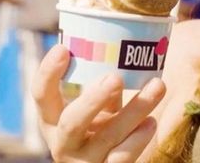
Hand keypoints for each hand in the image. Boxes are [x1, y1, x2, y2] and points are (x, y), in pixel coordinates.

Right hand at [33, 45, 164, 161]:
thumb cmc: (100, 129)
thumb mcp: (95, 111)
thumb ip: (102, 91)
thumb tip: (115, 71)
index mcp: (52, 120)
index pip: (41, 95)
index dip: (48, 73)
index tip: (63, 48)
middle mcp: (63, 143)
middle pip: (71, 122)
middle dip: (93, 100)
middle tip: (115, 78)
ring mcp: (84, 161)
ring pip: (108, 137)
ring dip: (135, 110)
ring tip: (158, 85)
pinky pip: (122, 158)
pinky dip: (138, 139)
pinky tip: (151, 122)